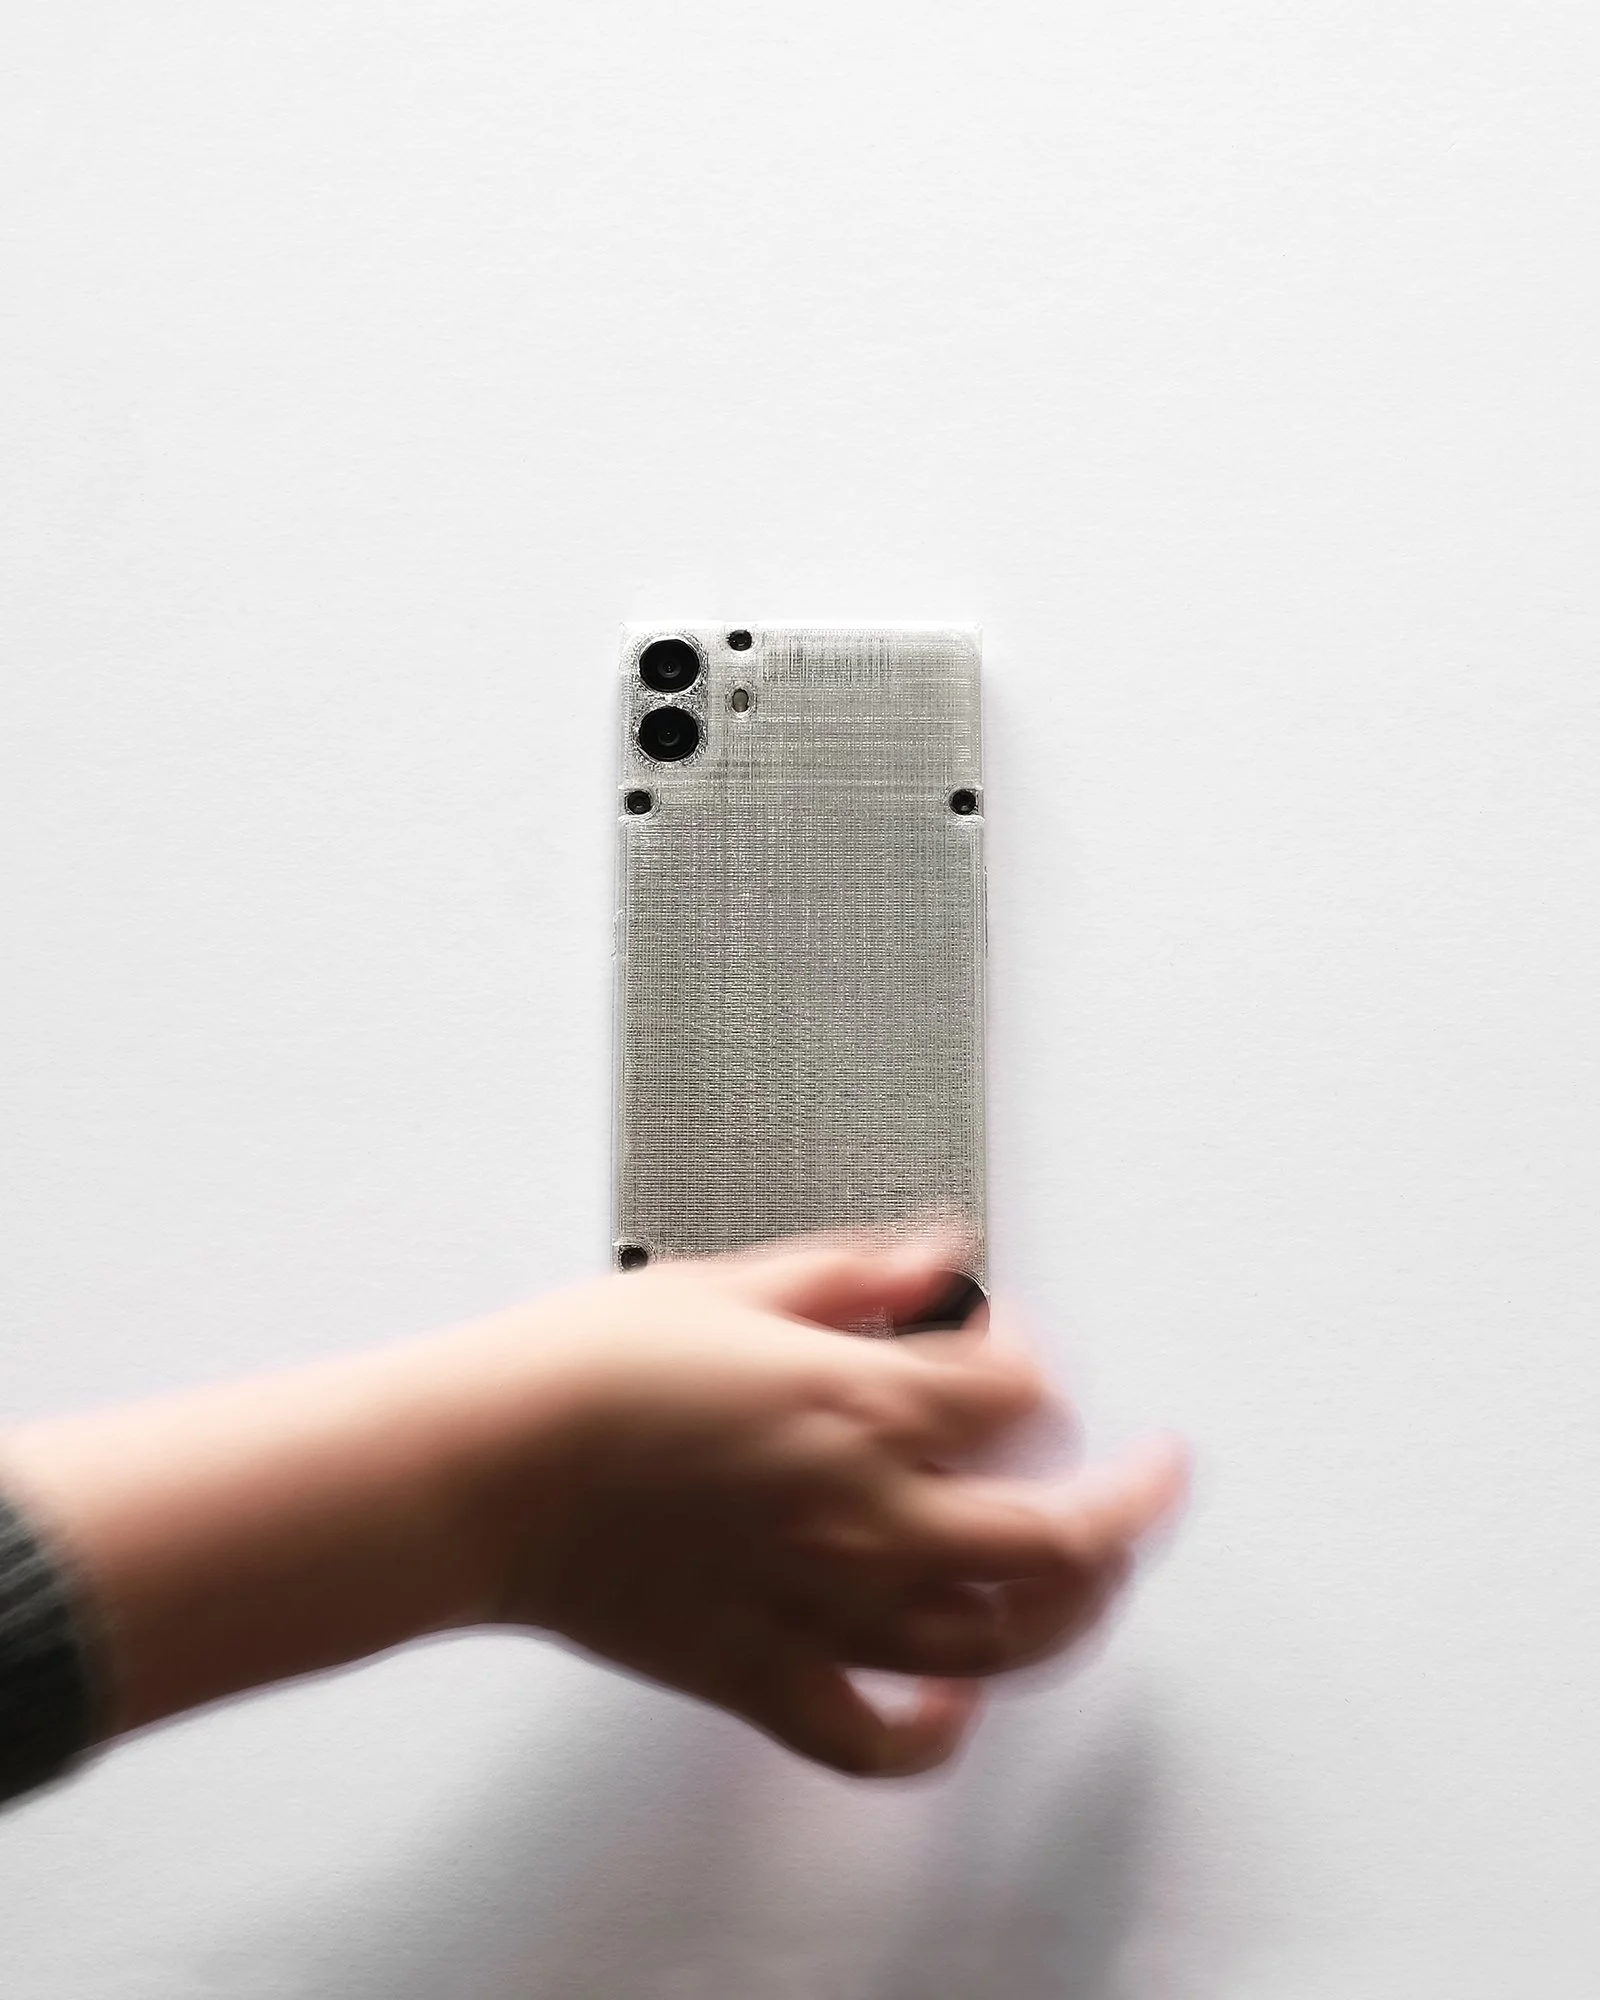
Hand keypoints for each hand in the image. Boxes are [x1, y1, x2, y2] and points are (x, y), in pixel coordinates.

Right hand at [441, 1232, 1188, 1777]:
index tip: (1013, 1339)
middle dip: (1131, 1502)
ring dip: (1073, 1612)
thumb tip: (942, 1252)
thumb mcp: (730, 1282)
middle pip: (1061, 1532)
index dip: (1033, 1352)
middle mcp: (864, 1513)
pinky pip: (875, 1738)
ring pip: (1001, 1639)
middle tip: (1154, 1474)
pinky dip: (936, 1733)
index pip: (1020, 1390)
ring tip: (1095, 1578)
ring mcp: (822, 1605)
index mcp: (860, 1402)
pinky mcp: (762, 1674)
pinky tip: (957, 1703)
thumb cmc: (580, 1372)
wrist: (477, 1468)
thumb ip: (856, 1273)